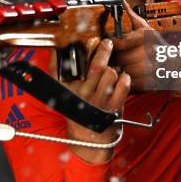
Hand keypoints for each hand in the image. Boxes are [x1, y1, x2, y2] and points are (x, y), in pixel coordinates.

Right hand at [61, 39, 130, 163]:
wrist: (89, 141)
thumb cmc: (77, 111)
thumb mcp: (63, 93)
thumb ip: (57, 71)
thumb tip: (55, 50)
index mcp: (69, 90)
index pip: (75, 65)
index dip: (84, 51)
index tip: (90, 40)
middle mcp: (84, 96)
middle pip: (97, 67)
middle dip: (104, 51)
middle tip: (108, 43)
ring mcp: (99, 103)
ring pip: (111, 74)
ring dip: (115, 69)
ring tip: (113, 70)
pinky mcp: (114, 109)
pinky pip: (123, 86)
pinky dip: (125, 79)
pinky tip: (122, 79)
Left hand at [112, 0, 156, 91]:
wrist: (177, 64)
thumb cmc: (155, 43)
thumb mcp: (143, 26)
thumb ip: (128, 12)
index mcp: (147, 35)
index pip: (120, 42)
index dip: (113, 44)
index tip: (111, 44)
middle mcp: (151, 50)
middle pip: (121, 58)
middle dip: (118, 59)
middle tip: (119, 57)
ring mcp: (154, 67)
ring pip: (126, 72)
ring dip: (124, 71)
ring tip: (126, 66)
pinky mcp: (154, 81)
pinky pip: (133, 84)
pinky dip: (131, 81)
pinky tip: (133, 75)